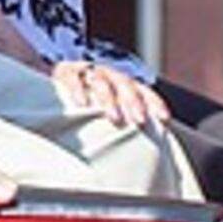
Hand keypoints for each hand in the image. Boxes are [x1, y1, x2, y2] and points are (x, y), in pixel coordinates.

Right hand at [50, 57, 168, 127]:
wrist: (58, 83)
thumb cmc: (88, 106)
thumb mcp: (109, 111)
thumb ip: (125, 121)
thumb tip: (149, 149)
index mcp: (123, 83)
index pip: (143, 90)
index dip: (154, 102)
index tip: (164, 118)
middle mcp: (109, 75)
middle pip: (125, 85)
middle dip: (134, 102)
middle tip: (140, 120)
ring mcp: (88, 71)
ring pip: (102, 82)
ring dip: (110, 100)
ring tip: (114, 118)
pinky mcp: (66, 72)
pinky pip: (74, 79)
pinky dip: (79, 89)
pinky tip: (82, 103)